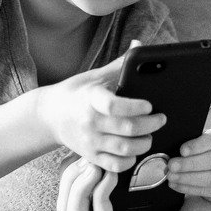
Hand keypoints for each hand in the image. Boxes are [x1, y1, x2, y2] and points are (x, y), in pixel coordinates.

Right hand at [37, 47, 164, 172]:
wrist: (50, 115)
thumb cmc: (78, 93)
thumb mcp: (95, 76)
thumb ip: (121, 64)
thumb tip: (140, 45)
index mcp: (92, 98)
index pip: (114, 105)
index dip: (136, 107)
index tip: (150, 105)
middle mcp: (90, 121)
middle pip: (127, 129)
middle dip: (151, 125)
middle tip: (161, 119)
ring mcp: (90, 141)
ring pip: (125, 149)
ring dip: (144, 143)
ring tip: (150, 135)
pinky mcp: (90, 156)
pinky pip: (115, 165)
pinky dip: (130, 161)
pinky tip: (135, 150)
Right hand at [57, 158, 210, 210]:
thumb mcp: (176, 196)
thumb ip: (159, 176)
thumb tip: (156, 145)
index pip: (77, 203)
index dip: (77, 176)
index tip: (92, 152)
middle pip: (67, 209)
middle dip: (71, 178)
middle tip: (88, 157)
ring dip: (78, 187)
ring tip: (93, 165)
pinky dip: (100, 196)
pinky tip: (109, 176)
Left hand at [167, 125, 210, 204]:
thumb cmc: (206, 148)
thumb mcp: (201, 138)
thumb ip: (191, 140)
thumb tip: (173, 146)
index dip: (199, 145)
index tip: (182, 150)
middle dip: (190, 164)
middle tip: (172, 165)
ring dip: (188, 178)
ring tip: (172, 177)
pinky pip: (208, 190)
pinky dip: (190, 188)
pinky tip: (176, 185)